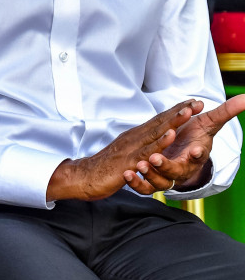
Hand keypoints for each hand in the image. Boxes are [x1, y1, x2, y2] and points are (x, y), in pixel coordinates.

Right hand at [46, 100, 197, 201]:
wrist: (82, 177)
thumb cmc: (103, 168)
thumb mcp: (124, 154)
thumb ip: (138, 147)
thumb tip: (149, 142)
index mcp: (134, 137)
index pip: (157, 121)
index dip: (175, 112)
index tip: (192, 103)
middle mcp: (133, 139)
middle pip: (159, 122)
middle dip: (179, 112)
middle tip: (196, 102)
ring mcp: (131, 149)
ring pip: (155, 133)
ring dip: (173, 122)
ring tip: (187, 112)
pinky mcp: (128, 162)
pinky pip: (147, 151)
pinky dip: (160, 143)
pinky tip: (171, 136)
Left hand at [125, 94, 244, 194]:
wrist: (182, 151)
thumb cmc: (195, 136)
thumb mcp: (209, 122)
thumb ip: (226, 111)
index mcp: (195, 155)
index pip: (199, 155)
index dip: (198, 153)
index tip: (195, 150)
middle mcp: (182, 167)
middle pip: (177, 171)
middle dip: (167, 166)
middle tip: (156, 159)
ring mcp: (167, 176)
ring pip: (160, 182)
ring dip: (150, 175)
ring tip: (141, 165)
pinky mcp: (153, 181)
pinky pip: (145, 187)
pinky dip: (137, 183)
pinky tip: (127, 175)